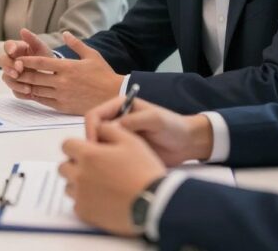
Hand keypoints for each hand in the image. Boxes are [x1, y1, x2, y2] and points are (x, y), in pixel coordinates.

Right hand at [1, 28, 53, 96]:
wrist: (54, 73)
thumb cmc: (45, 57)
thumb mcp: (41, 48)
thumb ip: (32, 39)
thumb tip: (23, 30)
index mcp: (16, 49)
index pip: (7, 46)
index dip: (9, 49)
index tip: (13, 51)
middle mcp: (11, 61)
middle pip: (3, 63)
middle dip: (9, 67)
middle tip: (18, 70)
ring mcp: (12, 75)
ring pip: (6, 78)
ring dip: (15, 82)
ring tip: (27, 85)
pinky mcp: (17, 87)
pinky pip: (14, 91)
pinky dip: (21, 92)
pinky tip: (29, 92)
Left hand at [3, 31, 123, 114]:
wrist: (114, 95)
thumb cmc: (104, 74)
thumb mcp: (92, 55)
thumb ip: (76, 44)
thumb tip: (65, 33)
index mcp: (68, 67)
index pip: (41, 63)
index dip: (27, 60)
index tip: (17, 58)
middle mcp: (62, 81)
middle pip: (35, 77)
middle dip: (21, 73)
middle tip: (10, 70)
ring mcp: (62, 95)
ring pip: (37, 90)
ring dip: (24, 85)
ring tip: (15, 81)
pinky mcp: (64, 106)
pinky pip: (44, 101)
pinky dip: (34, 97)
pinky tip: (28, 93)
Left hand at [60, 122, 165, 235]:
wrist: (154, 203)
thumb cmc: (143, 170)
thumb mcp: (131, 141)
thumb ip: (109, 130)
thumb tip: (98, 128)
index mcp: (88, 155)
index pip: (67, 145)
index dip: (77, 146)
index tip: (88, 150)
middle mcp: (79, 175)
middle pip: (64, 167)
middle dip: (75, 165)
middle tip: (95, 168)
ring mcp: (80, 196)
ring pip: (68, 186)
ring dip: (78, 183)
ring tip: (100, 184)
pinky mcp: (85, 213)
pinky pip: (76, 204)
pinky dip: (85, 201)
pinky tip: (102, 199)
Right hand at [84, 96, 213, 165]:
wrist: (186, 144)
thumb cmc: (172, 127)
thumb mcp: (156, 119)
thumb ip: (136, 120)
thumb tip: (113, 126)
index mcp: (119, 106)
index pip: (94, 115)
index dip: (90, 129)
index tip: (94, 146)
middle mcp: (115, 119)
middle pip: (92, 130)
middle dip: (91, 144)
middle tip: (97, 161)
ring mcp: (117, 136)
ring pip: (97, 145)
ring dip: (97, 154)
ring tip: (104, 167)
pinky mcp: (121, 150)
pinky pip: (106, 155)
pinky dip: (105, 162)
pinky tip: (111, 172)